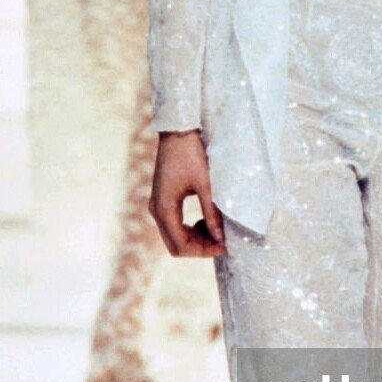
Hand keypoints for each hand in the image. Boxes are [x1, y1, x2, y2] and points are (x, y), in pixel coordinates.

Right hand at [149, 130, 225, 257]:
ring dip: (195, 239)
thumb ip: (211, 213)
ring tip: (216, 229)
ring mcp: (158, 205)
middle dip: (199, 247)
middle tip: (222, 241)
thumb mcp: (205, 184)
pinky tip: (206, 220)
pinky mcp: (163, 199)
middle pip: (176, 245)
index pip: (180, 245)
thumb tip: (221, 238)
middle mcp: (157, 210)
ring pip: (174, 236)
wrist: (178, 130)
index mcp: (164, 208)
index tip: (224, 246)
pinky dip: (190, 228)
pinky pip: (174, 224)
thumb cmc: (191, 153)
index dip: (203, 251)